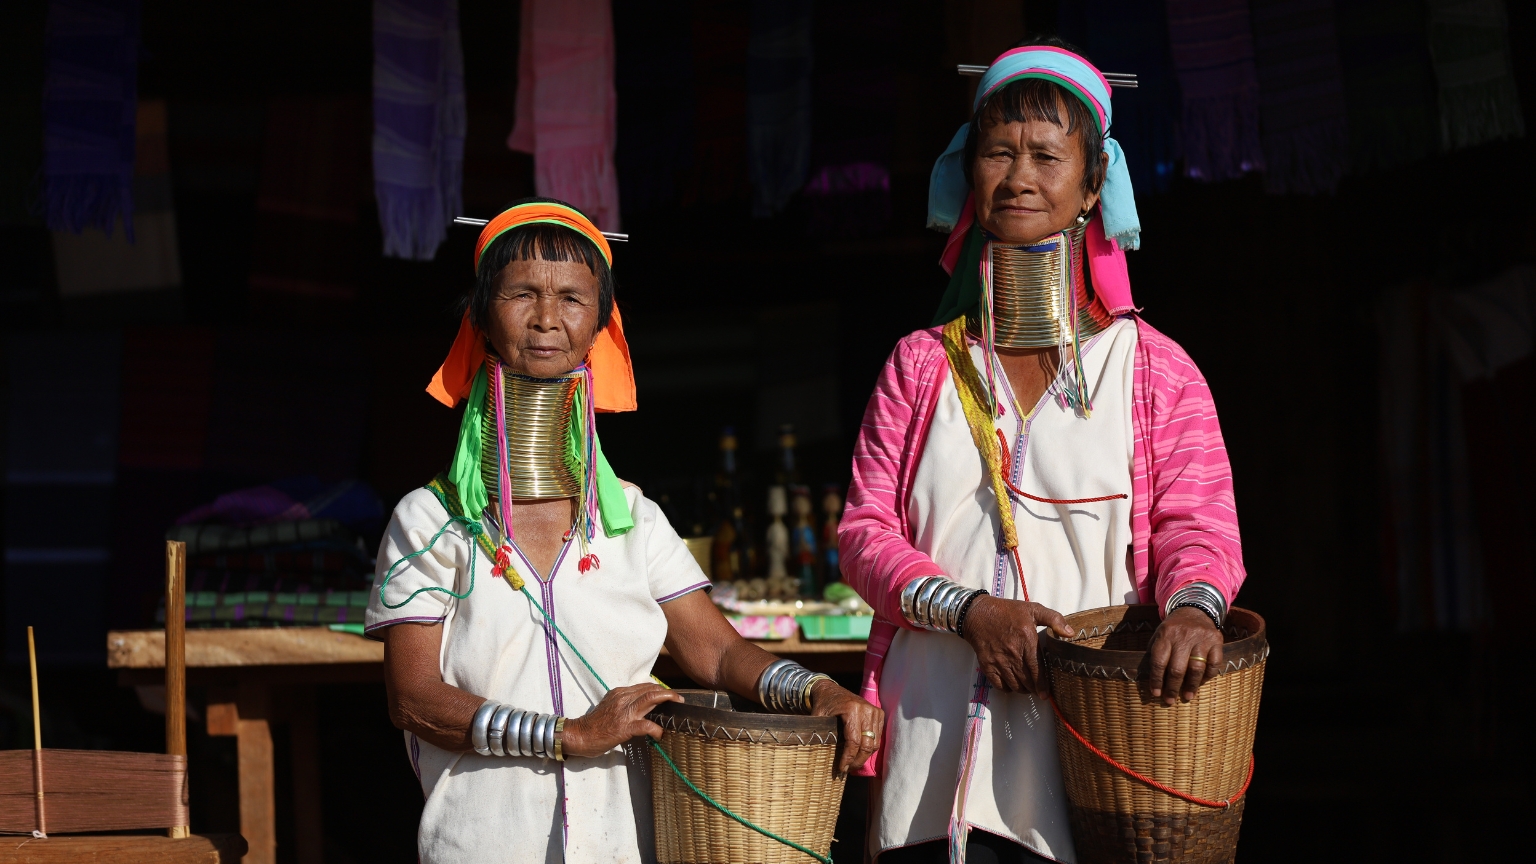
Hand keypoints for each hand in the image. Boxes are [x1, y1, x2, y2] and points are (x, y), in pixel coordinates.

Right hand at [562, 683, 682, 758]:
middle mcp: (623, 698)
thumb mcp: (610, 707)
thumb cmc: (595, 725)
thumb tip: (642, 708)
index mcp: (619, 693)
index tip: (669, 695)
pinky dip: (656, 728)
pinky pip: (646, 725)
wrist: (579, 735)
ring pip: (651, 699)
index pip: (644, 686)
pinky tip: (660, 734)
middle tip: (679, 699)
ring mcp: (624, 712)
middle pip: (651, 689)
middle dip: (668, 693)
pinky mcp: (624, 726)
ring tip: (678, 707)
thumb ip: (625, 704)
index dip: (659, 689)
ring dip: (668, 701)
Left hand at [808, 679, 885, 774]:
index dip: (849, 758)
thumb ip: (818, 733)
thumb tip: (816, 756)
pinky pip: (878, 737)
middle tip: (848, 769)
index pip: (854, 741)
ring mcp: (875, 711)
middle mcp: (866, 709)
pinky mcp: (878, 713)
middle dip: (858, 761)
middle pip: (867, 744)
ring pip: (875, 743)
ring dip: (865, 756)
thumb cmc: (823, 704)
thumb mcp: (818, 717)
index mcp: (852, 709)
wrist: (830, 689)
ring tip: (853, 763)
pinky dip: (870, 747)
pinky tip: (859, 753)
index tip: (842, 768)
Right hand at [960, 596, 1074, 693]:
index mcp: (1027, 639)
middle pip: (1027, 680)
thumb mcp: (1033, 609)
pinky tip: (1012, 683)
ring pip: (1015, 685)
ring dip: (1023, 689)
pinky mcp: (987, 665)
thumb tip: (1070, 633)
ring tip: (1027, 687)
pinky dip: (1007, 688)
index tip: (1046, 693)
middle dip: (1034, 689)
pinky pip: (1000, 685)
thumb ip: (1054, 619)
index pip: (1037, 669)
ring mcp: (999, 660)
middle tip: (1038, 691)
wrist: (978, 614)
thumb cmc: (1007, 612)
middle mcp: (1013, 653)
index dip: (1043, 684)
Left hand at [1147, 607, 1224, 705]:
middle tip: (1170, 700)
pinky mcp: (1217, 640)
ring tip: (1187, 696)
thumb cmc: (1173, 629)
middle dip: (1173, 688)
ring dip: (1191, 686)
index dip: (1157, 680)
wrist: (1194, 610)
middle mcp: (1183, 636)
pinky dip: (1208, 676)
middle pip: (1177, 668)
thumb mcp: (1159, 635)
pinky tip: (1202, 682)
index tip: (1156, 693)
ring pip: (1197, 668)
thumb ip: (1155, 653)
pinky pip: (1214, 664)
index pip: (1159, 662)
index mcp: (1166, 635)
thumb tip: (1151, 680)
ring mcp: (1202, 638)